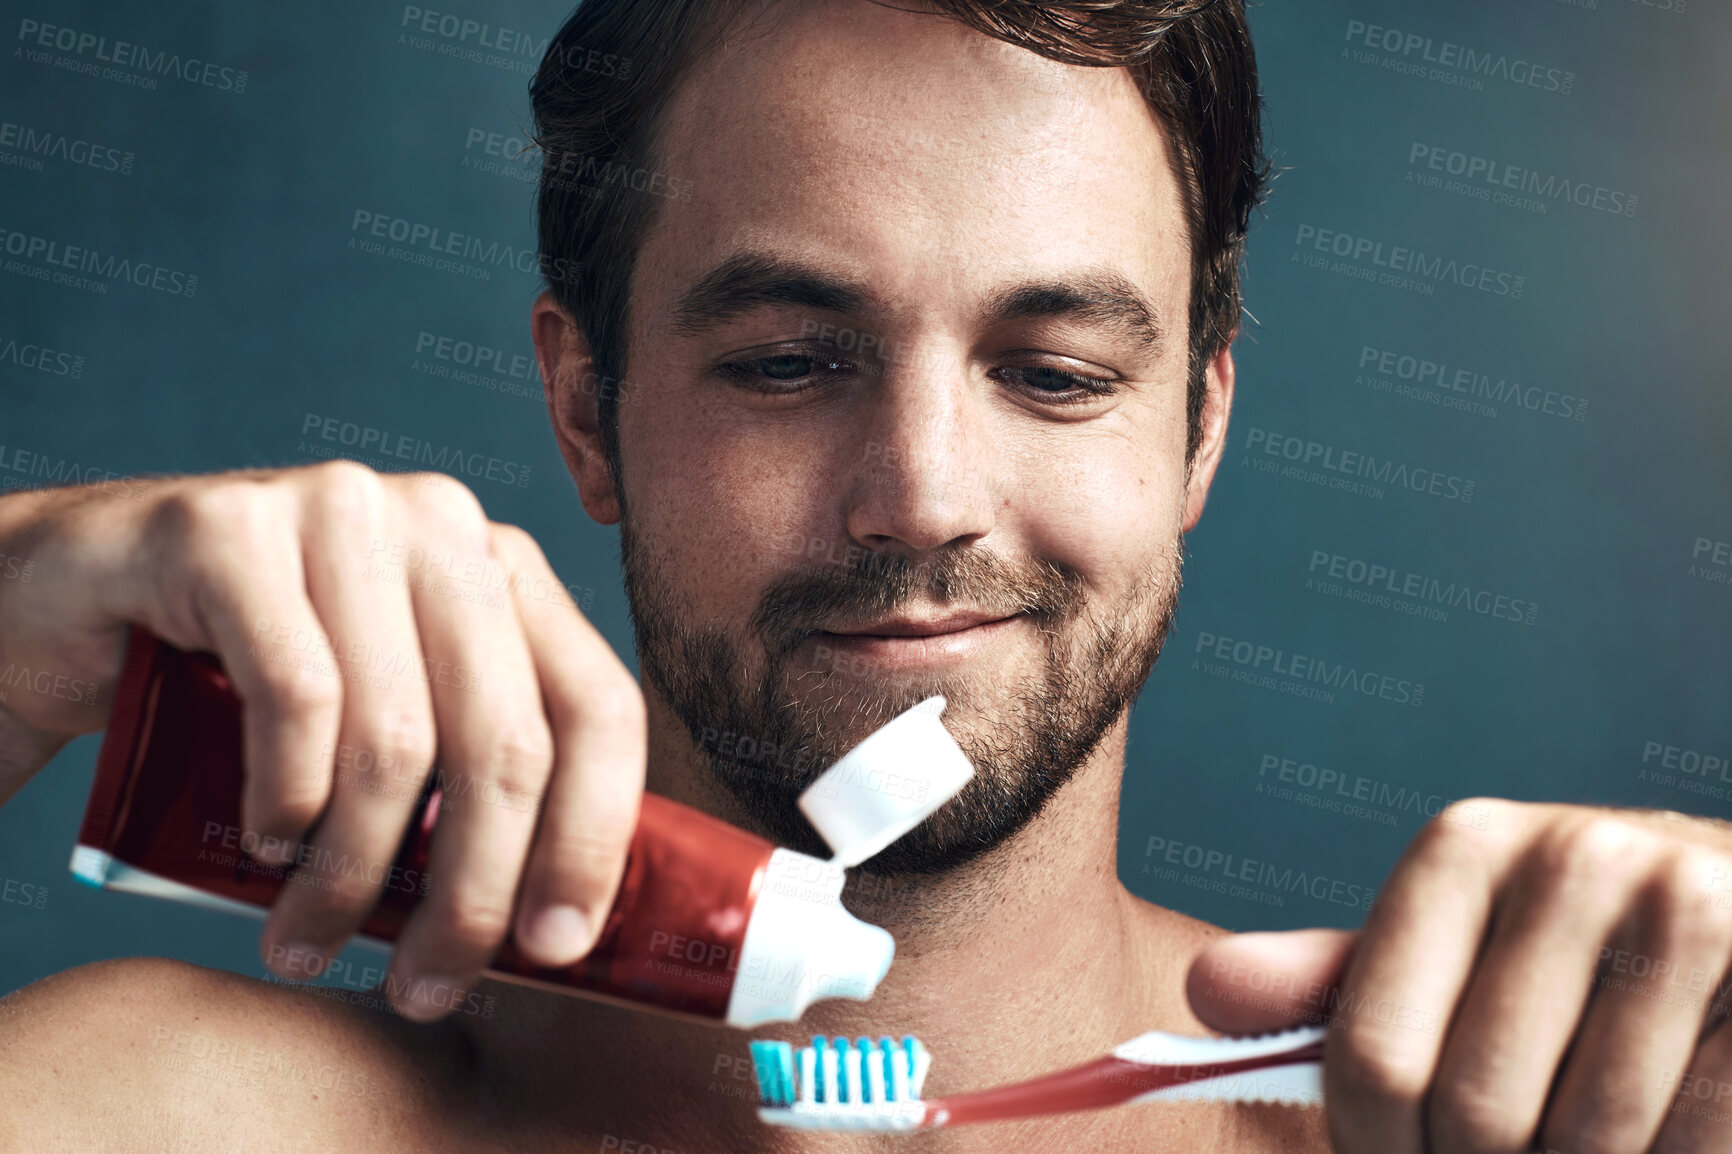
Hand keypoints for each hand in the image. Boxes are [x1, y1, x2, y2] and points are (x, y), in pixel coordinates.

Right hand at [0, 463, 645, 1020]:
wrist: (64, 606)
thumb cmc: (244, 683)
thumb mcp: (383, 721)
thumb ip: (466, 777)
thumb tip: (549, 926)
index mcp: (504, 571)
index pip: (601, 706)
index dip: (594, 837)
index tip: (558, 947)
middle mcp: (441, 523)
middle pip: (508, 741)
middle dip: (471, 892)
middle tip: (424, 982)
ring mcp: (342, 510)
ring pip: (398, 739)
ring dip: (354, 875)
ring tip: (311, 939)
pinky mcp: (231, 528)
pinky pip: (298, 697)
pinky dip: (287, 800)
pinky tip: (268, 846)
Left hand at [1187, 799, 1731, 1153]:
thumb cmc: (1566, 958)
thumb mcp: (1449, 950)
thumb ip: (1337, 983)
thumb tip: (1206, 990)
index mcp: (1463, 850)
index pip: (1375, 1061)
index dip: (1378, 1152)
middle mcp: (1571, 857)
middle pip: (1477, 1114)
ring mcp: (1684, 905)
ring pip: (1588, 1142)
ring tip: (1573, 1140)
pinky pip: (1694, 1141)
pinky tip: (1657, 1134)